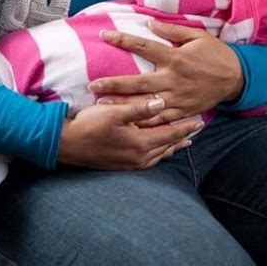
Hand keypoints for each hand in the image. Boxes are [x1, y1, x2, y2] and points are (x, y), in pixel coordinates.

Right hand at [57, 98, 202, 169]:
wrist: (66, 145)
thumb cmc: (89, 125)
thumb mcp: (114, 112)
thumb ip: (139, 108)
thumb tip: (161, 102)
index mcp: (140, 143)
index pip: (170, 135)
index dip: (185, 128)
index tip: (200, 121)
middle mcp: (138, 157)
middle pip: (167, 147)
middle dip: (182, 138)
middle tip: (196, 129)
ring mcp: (130, 163)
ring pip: (159, 155)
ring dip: (172, 146)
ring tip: (182, 140)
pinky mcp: (122, 164)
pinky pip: (149, 159)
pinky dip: (159, 152)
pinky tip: (158, 149)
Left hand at [88, 20, 243, 125]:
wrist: (237, 78)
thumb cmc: (215, 53)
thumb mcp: (196, 36)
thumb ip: (172, 29)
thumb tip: (149, 22)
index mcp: (174, 58)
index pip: (143, 46)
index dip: (122, 39)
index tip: (104, 35)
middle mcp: (173, 79)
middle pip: (138, 82)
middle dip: (114, 84)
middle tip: (92, 86)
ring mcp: (177, 98)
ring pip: (145, 105)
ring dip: (123, 106)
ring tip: (101, 107)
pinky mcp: (182, 111)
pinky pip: (160, 119)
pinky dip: (143, 122)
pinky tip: (126, 123)